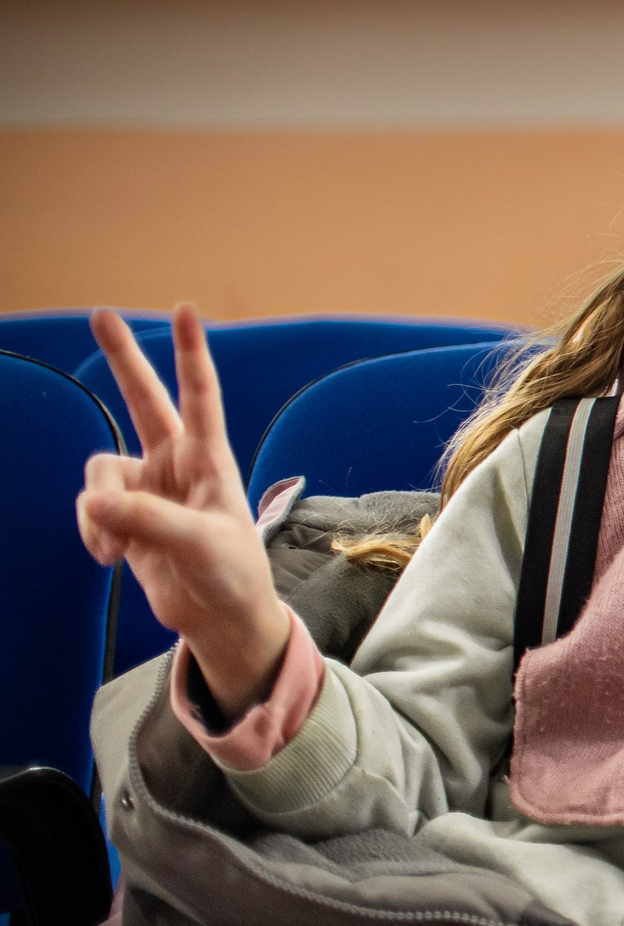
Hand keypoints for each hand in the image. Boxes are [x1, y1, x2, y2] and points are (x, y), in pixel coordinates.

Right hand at [74, 306, 292, 709]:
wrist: (219, 615)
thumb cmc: (230, 574)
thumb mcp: (199, 547)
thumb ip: (148, 521)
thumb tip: (95, 503)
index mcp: (210, 459)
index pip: (200, 396)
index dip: (191, 353)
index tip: (186, 310)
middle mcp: (176, 463)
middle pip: (143, 399)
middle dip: (124, 357)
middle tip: (101, 311)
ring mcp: (148, 486)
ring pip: (100, 474)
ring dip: (100, 510)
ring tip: (118, 547)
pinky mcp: (125, 514)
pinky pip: (91, 508)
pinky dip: (93, 531)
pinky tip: (111, 557)